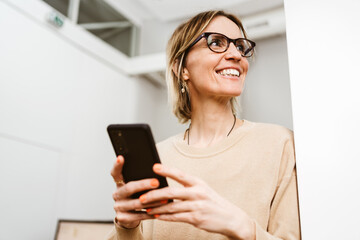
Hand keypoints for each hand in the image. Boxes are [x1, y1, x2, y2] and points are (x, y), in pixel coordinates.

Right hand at [110, 156, 166, 228]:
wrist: (130, 218)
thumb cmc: (137, 197)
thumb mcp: (137, 188)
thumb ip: (141, 179)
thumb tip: (158, 170)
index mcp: (119, 183)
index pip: (115, 172)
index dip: (117, 165)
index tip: (121, 157)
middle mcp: (116, 194)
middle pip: (129, 188)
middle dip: (143, 185)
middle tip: (156, 182)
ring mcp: (118, 206)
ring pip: (136, 203)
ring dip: (151, 201)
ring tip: (164, 199)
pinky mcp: (122, 218)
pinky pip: (138, 216)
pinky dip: (149, 214)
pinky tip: (158, 212)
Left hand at [139, 164, 254, 239]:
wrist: (231, 218)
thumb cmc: (214, 202)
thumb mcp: (203, 189)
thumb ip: (188, 187)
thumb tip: (167, 186)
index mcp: (198, 183)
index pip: (180, 174)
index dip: (167, 170)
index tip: (154, 167)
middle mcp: (198, 193)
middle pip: (172, 192)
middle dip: (155, 195)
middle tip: (142, 196)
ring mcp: (197, 206)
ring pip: (172, 207)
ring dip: (157, 208)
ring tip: (146, 208)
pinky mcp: (196, 218)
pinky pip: (177, 217)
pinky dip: (165, 217)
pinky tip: (157, 216)